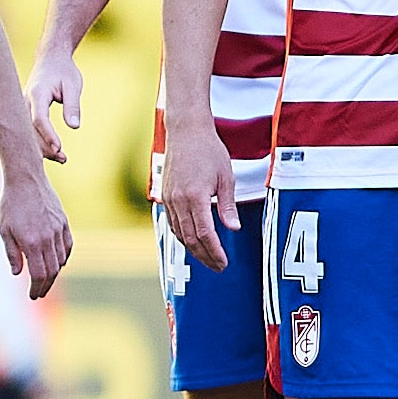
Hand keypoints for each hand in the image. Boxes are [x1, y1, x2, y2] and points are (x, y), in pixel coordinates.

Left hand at [0, 169, 72, 298]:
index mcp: (31, 243)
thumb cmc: (11, 205)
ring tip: (46, 281)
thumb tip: (18, 273)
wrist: (26, 180)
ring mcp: (58, 230)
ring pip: (61, 260)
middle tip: (39, 293)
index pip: (39, 274)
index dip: (37, 288)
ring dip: (54, 273)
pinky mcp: (64, 223)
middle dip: (46, 285)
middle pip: (52, 271)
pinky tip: (58, 263)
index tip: (33, 296)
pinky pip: (68, 246)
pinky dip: (64, 258)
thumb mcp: (4, 230)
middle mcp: (48, 239)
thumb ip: (12, 253)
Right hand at [27, 47, 81, 165]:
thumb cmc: (63, 71)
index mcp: (37, 94)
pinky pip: (29, 129)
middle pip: (30, 130)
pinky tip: (55, 151)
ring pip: (28, 132)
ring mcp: (23, 107)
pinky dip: (40, 141)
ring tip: (62, 158)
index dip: (48, 135)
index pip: (39, 119)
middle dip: (44, 146)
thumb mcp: (73, 85)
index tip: (59, 148)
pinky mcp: (26, 111)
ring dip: (42, 147)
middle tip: (63, 158)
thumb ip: (73, 105)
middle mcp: (25, 102)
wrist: (50, 58)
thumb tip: (74, 126)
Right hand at [159, 116, 237, 270]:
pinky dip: (183, 236)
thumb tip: (233, 229)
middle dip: (205, 256)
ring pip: (179, 233)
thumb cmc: (209, 151)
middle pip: (190, 238)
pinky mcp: (165, 195)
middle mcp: (178, 201)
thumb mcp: (226, 178)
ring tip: (208, 258)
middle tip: (218, 267)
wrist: (185, 131)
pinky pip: (172, 223)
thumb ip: (227, 206)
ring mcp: (169, 199)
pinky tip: (193, 241)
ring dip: (193, 249)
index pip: (205, 234)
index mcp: (195, 196)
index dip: (215, 251)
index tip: (224, 262)